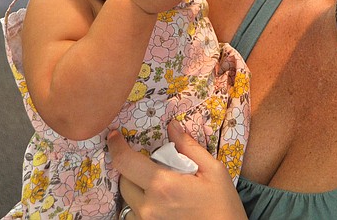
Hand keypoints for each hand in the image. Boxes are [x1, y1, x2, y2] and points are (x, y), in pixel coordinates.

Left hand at [109, 121, 246, 218]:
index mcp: (163, 185)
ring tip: (157, 185)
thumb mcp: (213, 170)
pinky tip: (159, 201)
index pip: (125, 162)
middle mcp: (148, 206)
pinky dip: (141, 204)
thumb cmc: (222, 204)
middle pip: (124, 180)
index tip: (114, 136)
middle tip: (151, 164)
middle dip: (132, 168)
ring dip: (136, 187)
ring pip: (127, 199)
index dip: (116, 146)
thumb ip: (189, 147)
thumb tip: (172, 126)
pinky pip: (135, 213)